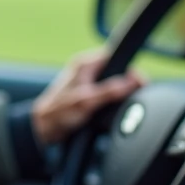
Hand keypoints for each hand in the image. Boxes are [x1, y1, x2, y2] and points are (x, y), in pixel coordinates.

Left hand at [31, 51, 145, 144]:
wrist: (44, 128)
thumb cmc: (58, 113)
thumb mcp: (87, 101)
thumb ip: (109, 91)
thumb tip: (131, 82)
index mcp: (84, 64)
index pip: (115, 57)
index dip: (129, 69)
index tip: (140, 81)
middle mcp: (85, 69)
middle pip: (116, 70)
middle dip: (127, 82)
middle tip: (136, 94)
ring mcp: (86, 81)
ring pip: (112, 82)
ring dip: (119, 92)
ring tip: (125, 102)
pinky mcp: (87, 93)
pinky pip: (106, 93)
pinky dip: (112, 100)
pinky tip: (114, 108)